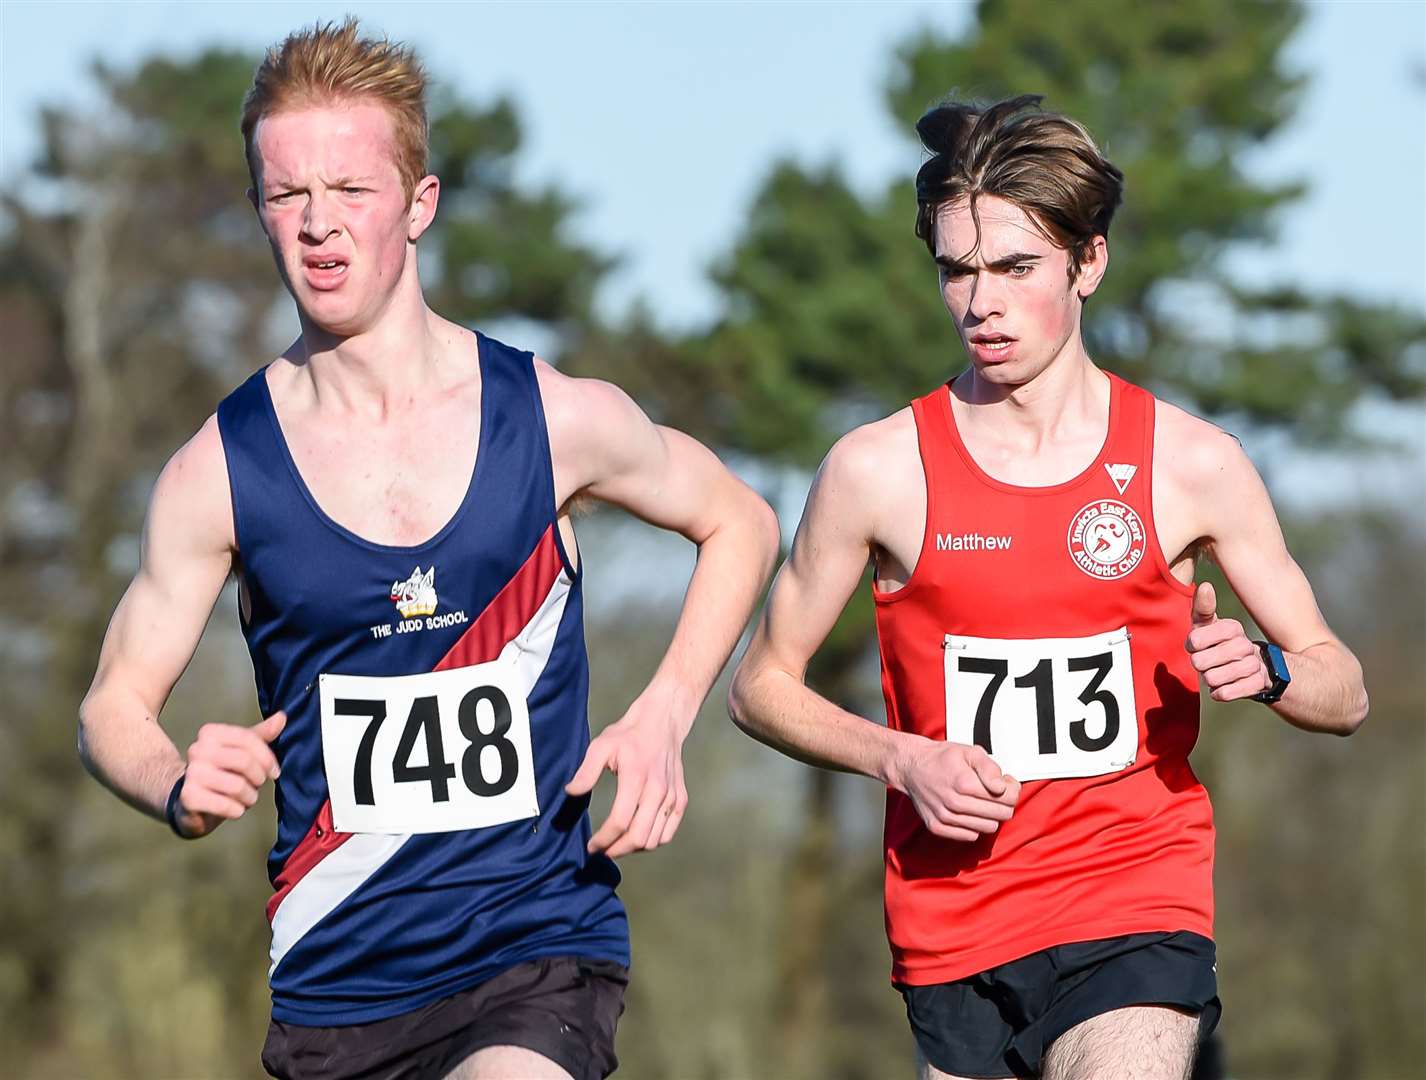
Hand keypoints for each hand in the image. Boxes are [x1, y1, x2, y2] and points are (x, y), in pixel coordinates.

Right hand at [175, 711, 284, 837]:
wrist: (190, 800)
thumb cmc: (222, 772)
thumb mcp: (241, 750)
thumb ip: (260, 735)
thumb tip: (281, 717)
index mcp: (210, 733)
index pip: (248, 739)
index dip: (267, 757)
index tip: (274, 771)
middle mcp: (197, 749)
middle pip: (244, 761)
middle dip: (259, 777)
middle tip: (257, 785)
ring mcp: (191, 773)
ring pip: (237, 786)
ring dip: (250, 797)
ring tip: (246, 798)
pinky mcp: (189, 797)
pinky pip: (226, 806)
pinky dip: (237, 810)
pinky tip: (234, 809)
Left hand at [565, 696, 688, 857]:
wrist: (662, 722)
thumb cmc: (629, 735)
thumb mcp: (601, 746)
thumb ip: (586, 772)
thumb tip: (571, 793)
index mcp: (636, 778)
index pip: (620, 822)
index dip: (603, 839)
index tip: (591, 845)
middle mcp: (657, 791)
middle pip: (639, 837)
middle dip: (617, 850)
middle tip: (603, 850)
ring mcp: (672, 796)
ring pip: (655, 839)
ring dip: (634, 848)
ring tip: (618, 845)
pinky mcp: (680, 799)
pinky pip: (669, 833)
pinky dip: (654, 841)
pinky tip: (639, 837)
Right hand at [895, 737, 1020, 842]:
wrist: (911, 767)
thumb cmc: (942, 758)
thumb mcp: (970, 751)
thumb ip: (989, 767)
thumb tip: (1002, 787)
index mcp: (965, 783)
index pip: (1008, 798)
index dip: (1012, 789)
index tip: (1006, 782)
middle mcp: (955, 803)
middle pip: (1002, 815)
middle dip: (1004, 803)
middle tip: (996, 792)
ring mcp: (945, 818)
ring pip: (988, 827)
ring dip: (990, 815)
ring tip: (982, 800)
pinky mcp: (938, 828)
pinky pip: (971, 836)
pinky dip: (975, 824)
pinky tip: (969, 810)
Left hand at [1185, 582, 1270, 701]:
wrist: (1254, 668)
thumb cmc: (1220, 644)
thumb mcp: (1207, 625)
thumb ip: (1202, 608)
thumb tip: (1205, 586)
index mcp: (1231, 628)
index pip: (1196, 638)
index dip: (1191, 645)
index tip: (1196, 644)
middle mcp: (1244, 644)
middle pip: (1200, 661)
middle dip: (1198, 664)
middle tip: (1206, 662)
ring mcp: (1252, 665)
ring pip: (1213, 678)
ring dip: (1209, 679)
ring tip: (1216, 673)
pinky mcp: (1256, 684)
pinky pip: (1227, 693)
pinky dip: (1219, 693)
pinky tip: (1221, 688)